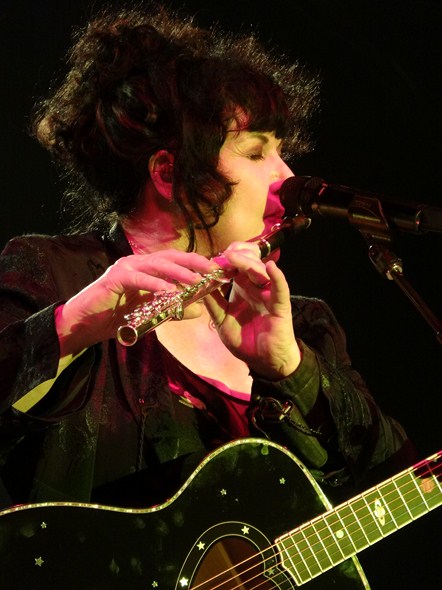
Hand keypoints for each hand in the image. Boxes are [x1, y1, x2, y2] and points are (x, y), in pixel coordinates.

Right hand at [56, 250, 217, 354]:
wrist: (84, 325)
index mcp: (145, 268)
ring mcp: (125, 268)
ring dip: (178, 272)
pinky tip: (168, 292)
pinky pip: (138, 279)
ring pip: (156, 265)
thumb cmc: (115, 318)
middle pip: (169, 257)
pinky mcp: (114, 279)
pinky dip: (154, 284)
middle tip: (212, 271)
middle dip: (193, 262)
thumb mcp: (150, 315)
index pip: (175, 260)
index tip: (216, 270)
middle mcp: (136, 263)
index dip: (195, 262)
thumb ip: (171, 311)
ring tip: (195, 282)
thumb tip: (198, 310)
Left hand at [204, 243, 300, 379]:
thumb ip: (213, 303)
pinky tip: (271, 267)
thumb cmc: (245, 340)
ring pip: (260, 271)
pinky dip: (277, 277)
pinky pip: (280, 288)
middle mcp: (255, 287)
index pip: (234, 266)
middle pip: (248, 262)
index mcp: (241, 288)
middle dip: (236, 254)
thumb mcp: (222, 321)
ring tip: (233, 257)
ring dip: (247, 262)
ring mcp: (268, 294)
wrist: (264, 361)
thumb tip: (199, 285)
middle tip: (222, 254)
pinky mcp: (280, 305)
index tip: (209, 258)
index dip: (224, 259)